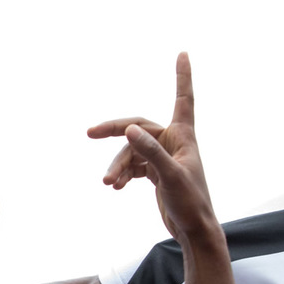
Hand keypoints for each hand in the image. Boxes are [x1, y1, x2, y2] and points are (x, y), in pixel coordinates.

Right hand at [87, 52, 214, 241]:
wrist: (193, 230)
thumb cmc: (190, 202)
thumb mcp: (170, 176)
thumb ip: (150, 151)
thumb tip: (129, 129)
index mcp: (183, 136)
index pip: (183, 98)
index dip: (182, 76)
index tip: (183, 54)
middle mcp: (173, 142)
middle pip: (137, 128)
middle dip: (114, 131)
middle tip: (90, 133)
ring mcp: (162, 157)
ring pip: (130, 152)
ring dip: (117, 166)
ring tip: (108, 183)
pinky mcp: (155, 172)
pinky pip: (132, 166)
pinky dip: (122, 174)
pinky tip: (115, 187)